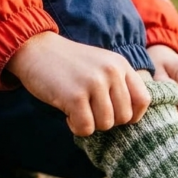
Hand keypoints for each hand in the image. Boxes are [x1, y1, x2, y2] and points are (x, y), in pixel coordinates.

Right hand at [7, 32, 150, 136]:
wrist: (35, 49)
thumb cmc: (68, 63)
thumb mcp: (101, 65)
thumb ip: (119, 84)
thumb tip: (132, 118)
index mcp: (120, 65)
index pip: (143, 100)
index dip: (132, 115)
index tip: (114, 114)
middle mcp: (111, 72)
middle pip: (124, 117)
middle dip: (107, 121)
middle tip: (89, 110)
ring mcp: (93, 83)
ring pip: (105, 125)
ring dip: (90, 124)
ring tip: (77, 110)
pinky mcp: (75, 96)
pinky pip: (86, 128)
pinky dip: (76, 127)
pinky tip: (68, 114)